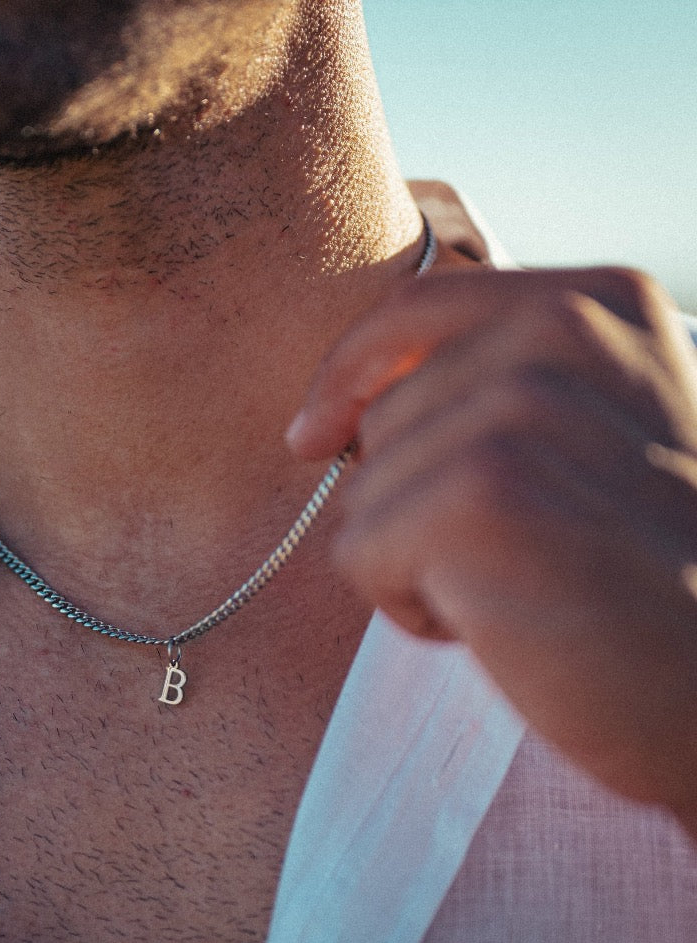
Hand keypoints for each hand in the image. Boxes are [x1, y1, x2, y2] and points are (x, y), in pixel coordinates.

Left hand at [288, 267, 696, 830]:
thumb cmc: (645, 576)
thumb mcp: (589, 439)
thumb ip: (490, 388)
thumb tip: (335, 414)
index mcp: (595, 304)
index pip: (413, 308)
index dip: (348, 371)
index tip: (311, 434)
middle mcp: (561, 332)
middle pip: (380, 413)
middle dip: (415, 498)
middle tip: (520, 552)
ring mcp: (519, 408)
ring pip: (364, 489)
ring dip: (416, 558)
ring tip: (521, 587)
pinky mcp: (480, 494)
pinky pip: (359, 550)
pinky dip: (408, 604)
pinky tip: (499, 624)